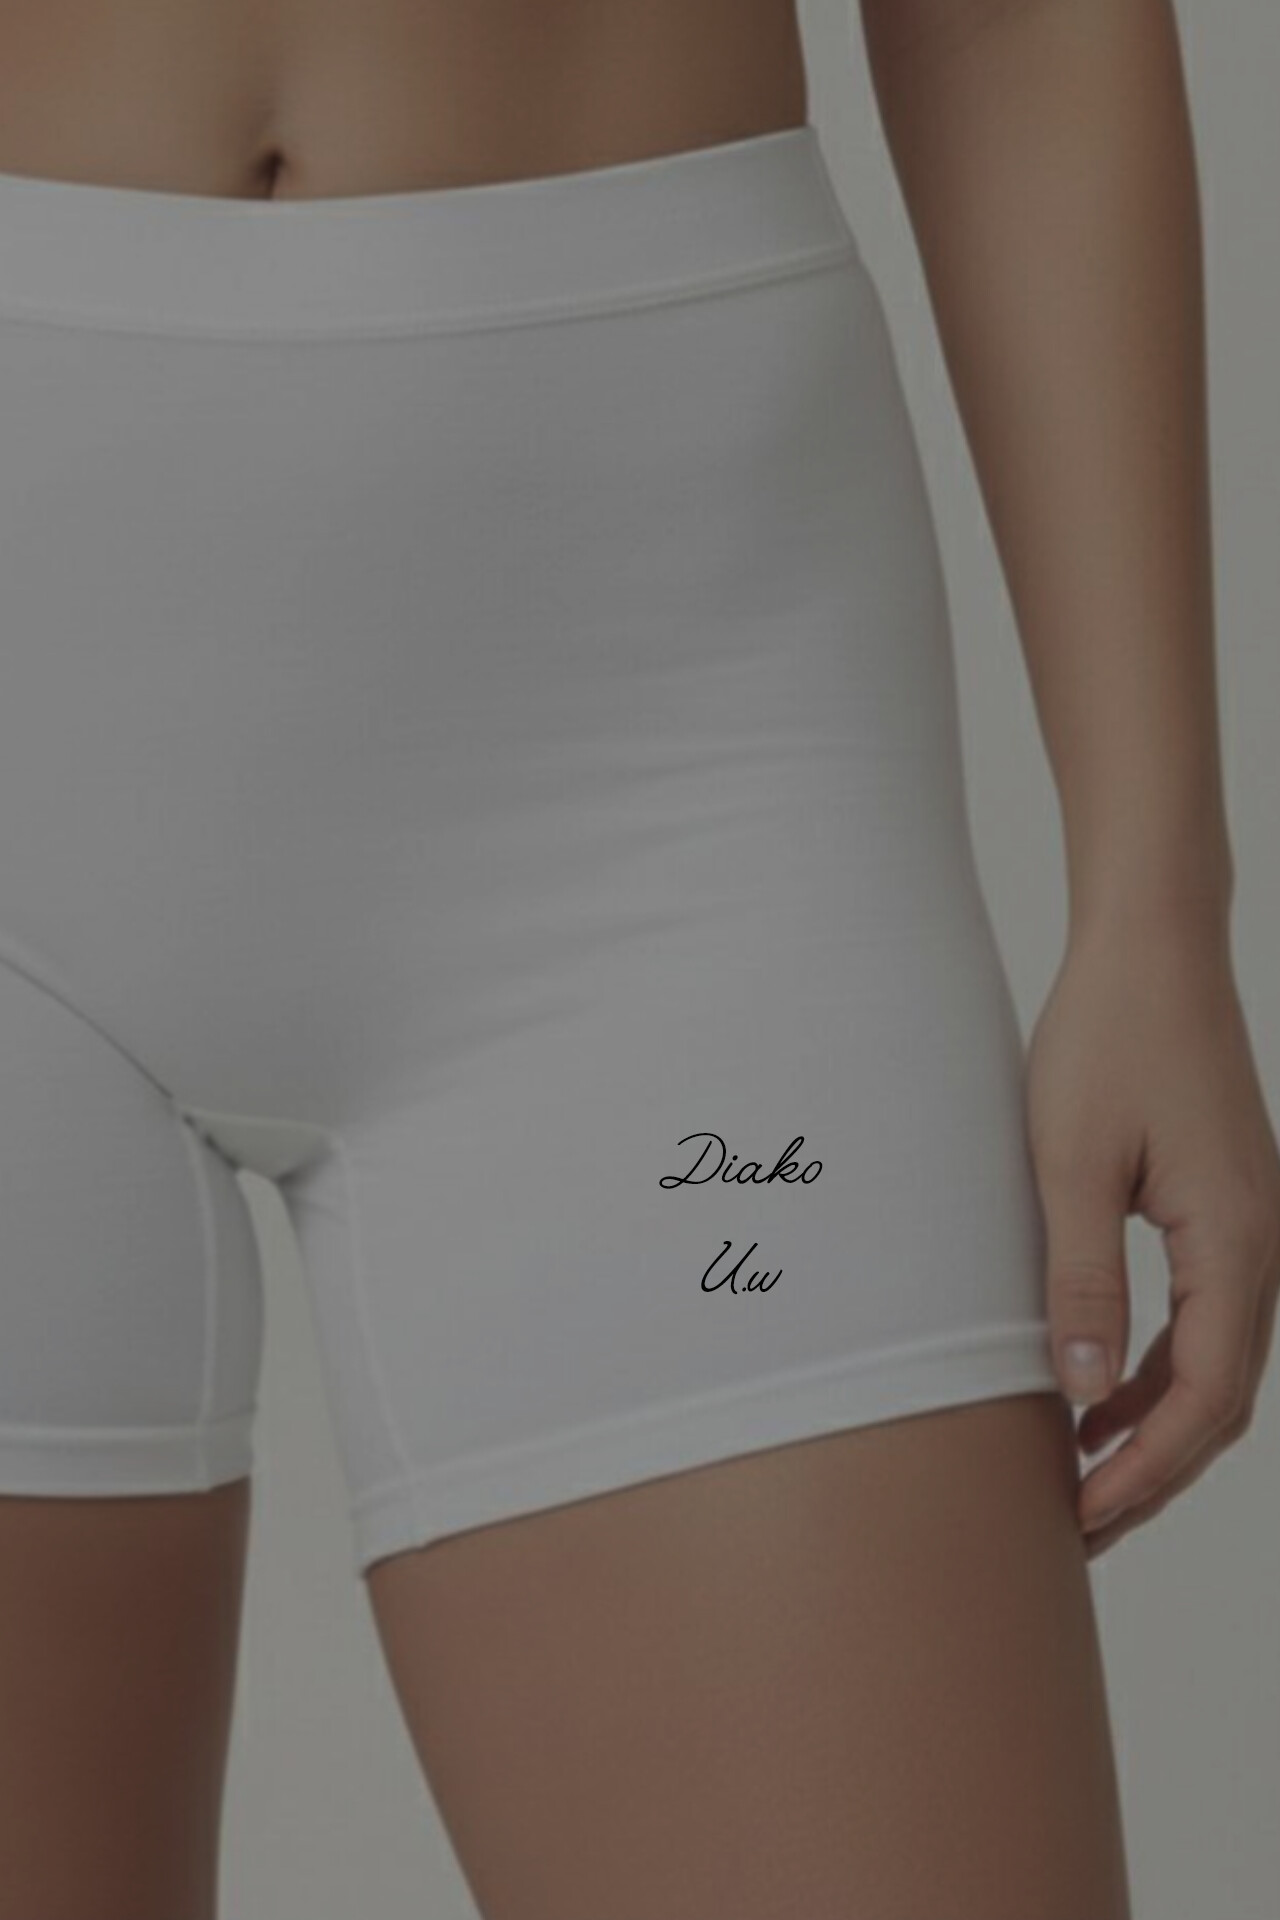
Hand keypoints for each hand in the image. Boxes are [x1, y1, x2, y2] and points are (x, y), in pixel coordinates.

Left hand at [1024, 921, 1279, 1559]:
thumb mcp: (1070, 1163)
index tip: (1079, 1513)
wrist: (1153, 948)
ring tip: (1082, 1474)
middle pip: (1222, 1400)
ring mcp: (1250, 1228)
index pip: (1203, 1399)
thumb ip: (1079, 1280)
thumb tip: (1082, 1395)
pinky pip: (1204, 1318)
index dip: (1144, 1471)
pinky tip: (1100, 1392)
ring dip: (1156, 1427)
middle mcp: (1262, 1246)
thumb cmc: (1107, 1038)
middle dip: (1155, 1472)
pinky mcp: (1224, 1210)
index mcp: (1235, 1243)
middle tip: (1076, 1524)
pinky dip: (1158, 1371)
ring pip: (1216, 1365)